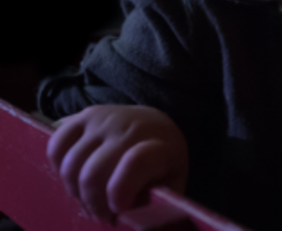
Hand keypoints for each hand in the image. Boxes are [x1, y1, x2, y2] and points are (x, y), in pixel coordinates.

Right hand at [47, 105, 188, 222]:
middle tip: (104, 214)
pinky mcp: (83, 116)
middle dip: (93, 204)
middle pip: (92, 174)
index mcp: (159, 145)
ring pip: (71, 166)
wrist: (155, 125)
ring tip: (92, 197)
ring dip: (76, 192)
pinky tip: (78, 176)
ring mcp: (104, 119)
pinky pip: (55, 146)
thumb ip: (159, 207)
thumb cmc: (161, 164)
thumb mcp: (170, 185)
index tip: (119, 209)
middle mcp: (130, 127)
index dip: (119, 192)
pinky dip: (59, 169)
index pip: (135, 163)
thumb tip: (142, 228)